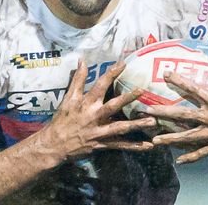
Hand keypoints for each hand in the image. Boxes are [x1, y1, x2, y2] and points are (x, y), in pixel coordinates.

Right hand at [39, 60, 155, 160]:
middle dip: (127, 98)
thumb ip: (78, 79)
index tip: (123, 63)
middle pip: (113, 106)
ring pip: (120, 128)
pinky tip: (148, 145)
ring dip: (137, 125)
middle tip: (142, 91)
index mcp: (86, 103)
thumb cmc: (62, 119)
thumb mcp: (68, 97)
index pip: (100, 85)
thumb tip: (82, 60)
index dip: (111, 74)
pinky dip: (134, 146)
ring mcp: (99, 131)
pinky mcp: (102, 144)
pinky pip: (120, 145)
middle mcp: (94, 116)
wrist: (54, 144)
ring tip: (153, 121)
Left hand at [144, 56, 207, 163]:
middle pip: (182, 116)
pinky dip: (190, 156)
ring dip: (170, 138)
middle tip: (147, 112)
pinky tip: (178, 159)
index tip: (165, 74)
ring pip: (188, 137)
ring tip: (154, 140)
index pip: (192, 89)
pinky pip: (201, 152)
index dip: (178, 80)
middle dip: (163, 113)